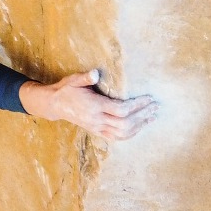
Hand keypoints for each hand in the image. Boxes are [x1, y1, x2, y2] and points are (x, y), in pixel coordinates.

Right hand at [19, 70, 157, 141]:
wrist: (54, 105)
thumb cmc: (66, 89)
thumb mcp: (74, 80)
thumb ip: (85, 77)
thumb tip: (95, 72)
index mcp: (94, 106)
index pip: (121, 110)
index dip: (137, 105)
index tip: (149, 98)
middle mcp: (97, 119)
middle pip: (126, 123)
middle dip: (143, 116)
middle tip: (155, 107)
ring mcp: (97, 127)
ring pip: (123, 133)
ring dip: (140, 126)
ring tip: (152, 117)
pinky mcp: (97, 131)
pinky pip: (117, 138)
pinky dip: (131, 134)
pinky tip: (140, 127)